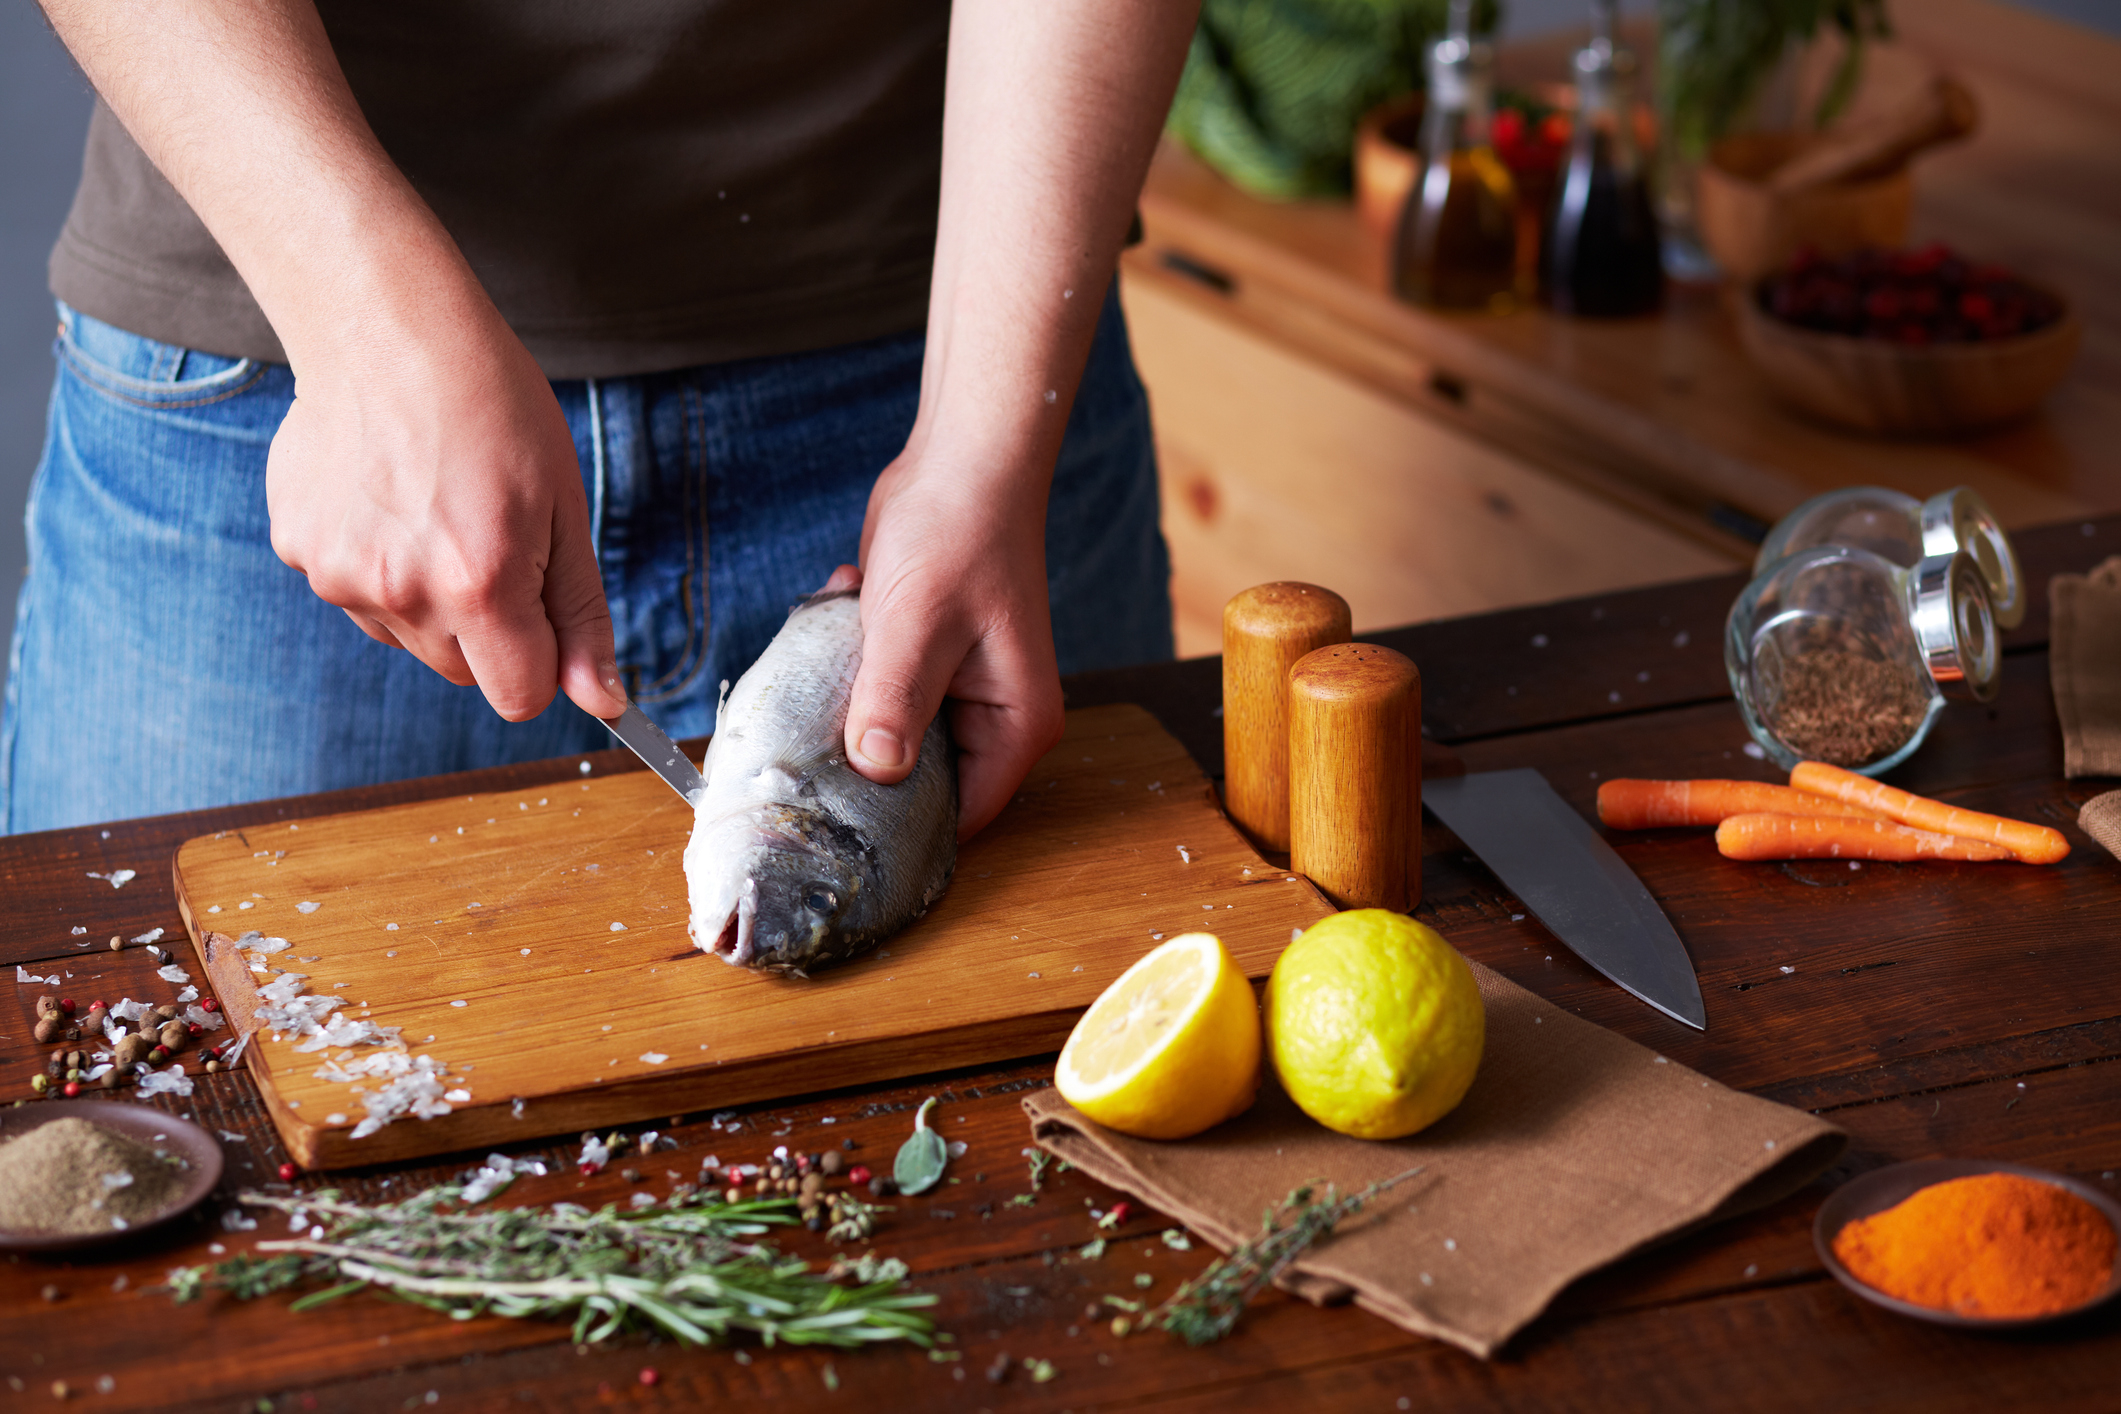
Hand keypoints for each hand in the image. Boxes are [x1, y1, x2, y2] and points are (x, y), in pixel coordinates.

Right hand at [265, 303, 625, 723]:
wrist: (386, 329)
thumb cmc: (492, 406)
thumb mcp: (563, 507)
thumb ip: (581, 615)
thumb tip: (605, 701)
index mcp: (481, 584)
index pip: (520, 697)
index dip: (543, 663)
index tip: (544, 618)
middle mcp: (402, 592)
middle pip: (464, 672)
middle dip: (489, 629)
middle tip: (490, 539)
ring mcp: (339, 575)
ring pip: (408, 636)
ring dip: (430, 598)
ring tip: (435, 509)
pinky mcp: (299, 550)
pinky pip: (355, 594)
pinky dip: (377, 564)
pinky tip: (387, 498)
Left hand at [840, 449, 1064, 839]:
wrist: (963, 463)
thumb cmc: (959, 535)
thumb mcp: (918, 625)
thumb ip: (896, 702)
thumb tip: (875, 770)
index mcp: (1016, 724)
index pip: (962, 815)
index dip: (902, 829)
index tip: (836, 830)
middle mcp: (994, 718)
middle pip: (921, 782)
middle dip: (862, 763)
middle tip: (806, 746)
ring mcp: (960, 691)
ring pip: (890, 735)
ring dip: (850, 702)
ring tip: (830, 657)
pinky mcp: (925, 663)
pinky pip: (878, 691)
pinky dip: (851, 659)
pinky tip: (845, 603)